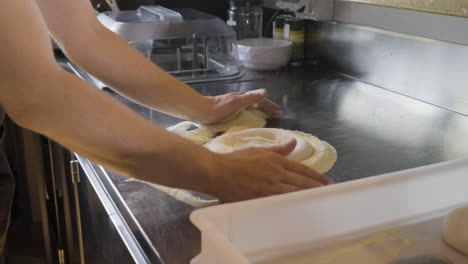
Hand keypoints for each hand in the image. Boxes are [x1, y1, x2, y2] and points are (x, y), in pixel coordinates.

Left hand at [200, 89, 280, 123]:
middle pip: (257, 103)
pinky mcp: (230, 113)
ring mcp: (235, 107)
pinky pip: (245, 114)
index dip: (270, 105)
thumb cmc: (219, 108)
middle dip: (267, 108)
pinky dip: (252, 116)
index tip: (279, 112)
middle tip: (276, 115)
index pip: (261, 100)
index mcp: (243, 98)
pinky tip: (251, 122)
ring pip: (252, 108)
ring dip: (261, 112)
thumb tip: (265, 92)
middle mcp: (240, 101)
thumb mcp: (237, 102)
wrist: (202, 112)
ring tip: (267, 118)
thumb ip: (250, 97)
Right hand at [205, 139, 330, 201]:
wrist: (218, 172)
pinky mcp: (262, 198)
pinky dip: (293, 204)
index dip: (316, 176)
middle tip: (328, 192)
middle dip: (317, 187)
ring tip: (319, 200)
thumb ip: (278, 149)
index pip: (302, 169)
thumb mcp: (258, 150)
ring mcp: (269, 187)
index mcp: (276, 161)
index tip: (326, 181)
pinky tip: (300, 207)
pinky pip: (282, 203)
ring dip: (308, 196)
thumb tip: (293, 143)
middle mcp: (276, 174)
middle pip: (302, 182)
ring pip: (295, 193)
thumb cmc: (235, 160)